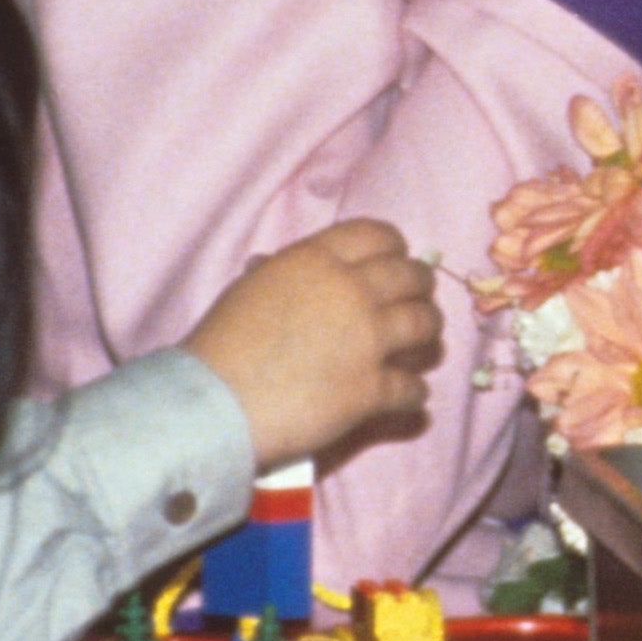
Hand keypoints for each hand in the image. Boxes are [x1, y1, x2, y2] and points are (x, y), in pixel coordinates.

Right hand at [187, 219, 443, 467]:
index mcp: (317, 260)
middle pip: (413, 277)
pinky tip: (409, 398)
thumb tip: (277, 263)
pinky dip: (414, 394)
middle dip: (420, 289)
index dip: (395, 249)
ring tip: (422, 346)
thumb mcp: (249, 290)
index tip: (397, 263)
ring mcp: (367, 340)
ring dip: (428, 335)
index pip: (379, 235)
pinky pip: (413, 388)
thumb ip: (281, 273)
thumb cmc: (221, 346)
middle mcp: (351, 291)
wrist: (213, 405)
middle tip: (417, 302)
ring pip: (425, 325)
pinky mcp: (372, 389)